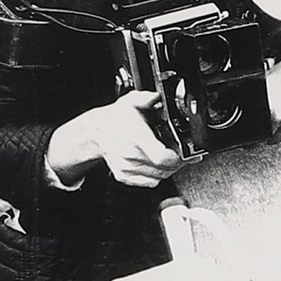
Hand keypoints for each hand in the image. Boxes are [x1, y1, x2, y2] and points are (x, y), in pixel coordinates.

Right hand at [57, 90, 185, 188]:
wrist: (96, 131)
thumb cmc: (115, 118)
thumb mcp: (133, 101)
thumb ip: (149, 98)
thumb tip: (160, 98)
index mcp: (136, 137)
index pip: (161, 157)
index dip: (177, 158)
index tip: (184, 152)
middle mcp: (131, 155)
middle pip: (164, 169)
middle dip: (178, 163)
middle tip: (182, 153)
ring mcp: (127, 168)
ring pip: (159, 177)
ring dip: (169, 169)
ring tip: (170, 156)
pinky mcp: (124, 176)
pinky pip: (150, 182)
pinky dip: (158, 175)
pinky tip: (158, 164)